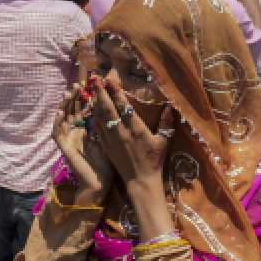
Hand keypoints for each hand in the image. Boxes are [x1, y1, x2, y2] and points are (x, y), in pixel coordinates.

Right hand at [52, 84, 113, 197]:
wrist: (99, 183)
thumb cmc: (107, 164)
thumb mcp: (110, 140)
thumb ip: (109, 125)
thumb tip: (116, 107)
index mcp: (87, 130)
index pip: (84, 109)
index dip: (85, 97)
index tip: (90, 85)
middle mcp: (76, 132)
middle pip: (72, 110)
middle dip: (74, 97)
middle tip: (78, 85)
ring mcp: (69, 139)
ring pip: (63, 119)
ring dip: (64, 106)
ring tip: (68, 94)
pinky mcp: (64, 148)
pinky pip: (57, 133)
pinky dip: (57, 123)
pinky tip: (60, 113)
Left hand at [92, 77, 174, 200]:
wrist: (140, 180)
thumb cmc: (154, 161)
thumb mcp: (163, 141)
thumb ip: (166, 123)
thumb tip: (170, 106)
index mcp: (136, 129)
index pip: (124, 107)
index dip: (116, 92)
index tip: (110, 81)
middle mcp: (121, 132)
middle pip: (108, 109)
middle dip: (101, 93)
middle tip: (95, 81)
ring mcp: (111, 139)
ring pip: (99, 117)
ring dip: (95, 103)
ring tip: (91, 91)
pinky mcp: (105, 145)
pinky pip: (97, 128)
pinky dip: (93, 117)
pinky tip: (90, 110)